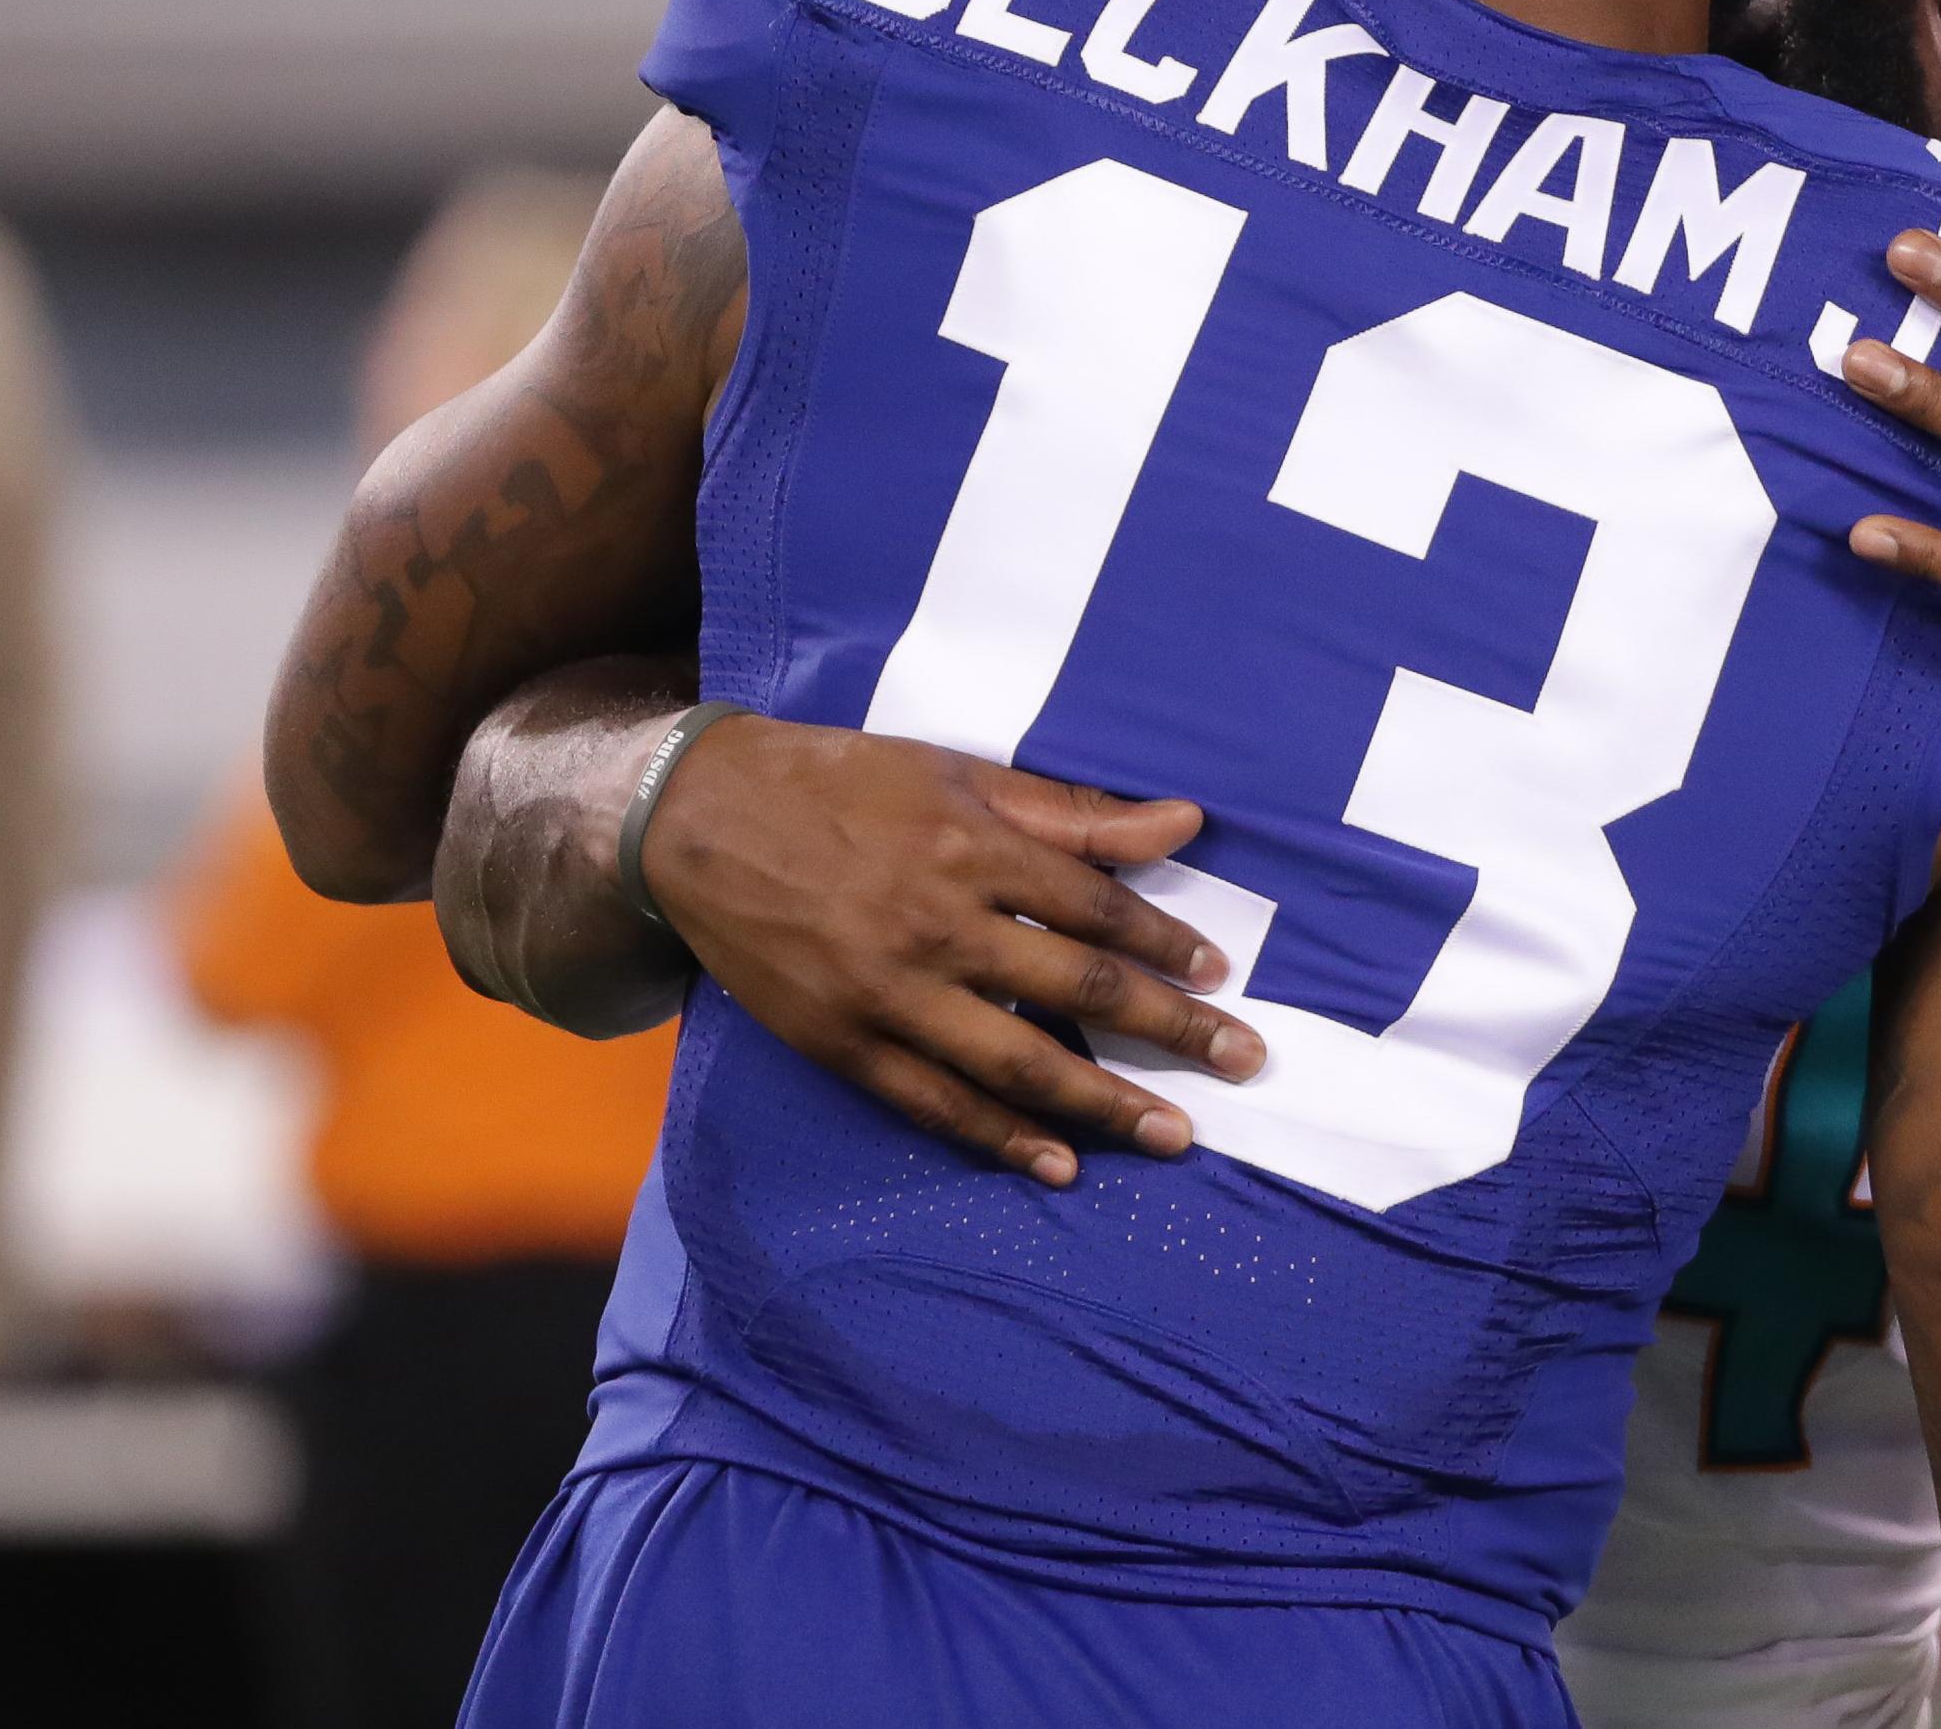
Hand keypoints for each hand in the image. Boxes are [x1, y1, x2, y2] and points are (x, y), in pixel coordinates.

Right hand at [638, 715, 1264, 1186]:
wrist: (695, 818)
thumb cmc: (841, 784)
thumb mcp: (958, 774)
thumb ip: (1072, 810)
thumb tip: (1185, 824)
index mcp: (973, 848)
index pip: (1097, 908)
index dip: (1166, 945)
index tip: (1220, 974)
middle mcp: (939, 925)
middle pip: (1078, 990)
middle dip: (1172, 1029)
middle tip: (1245, 1060)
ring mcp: (890, 993)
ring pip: (1018, 1062)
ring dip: (1105, 1104)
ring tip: (1175, 1134)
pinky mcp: (843, 1043)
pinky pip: (936, 1104)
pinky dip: (1001, 1139)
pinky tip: (1059, 1166)